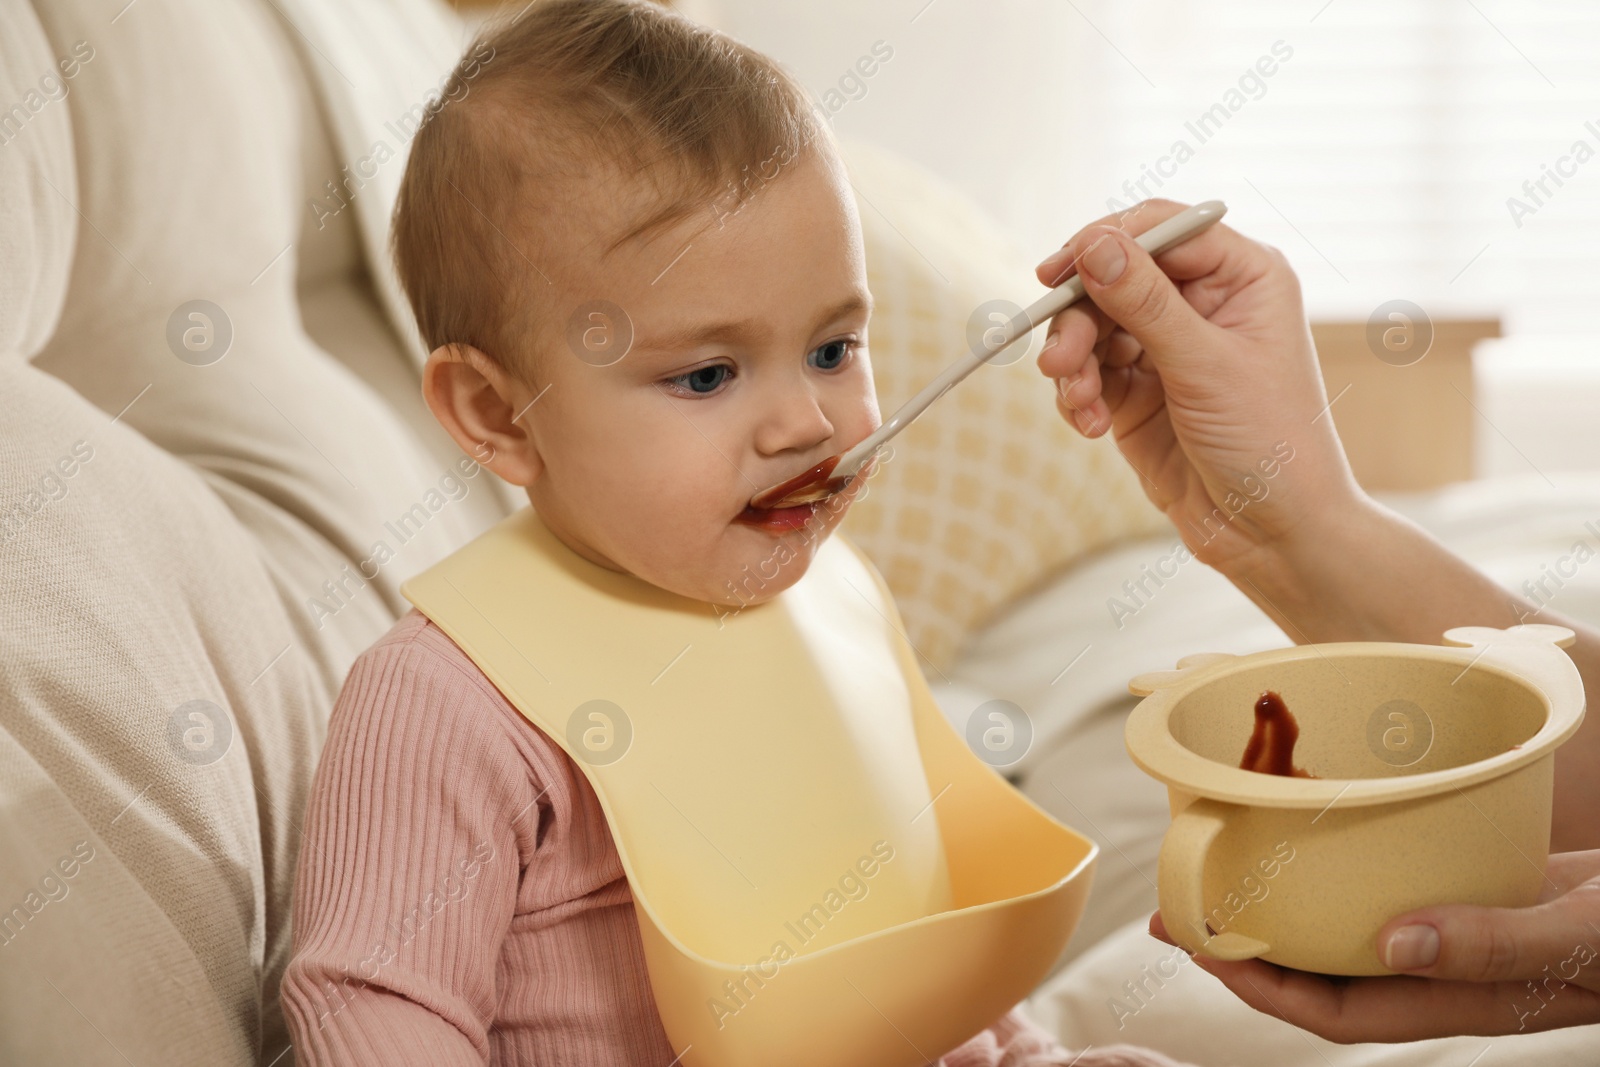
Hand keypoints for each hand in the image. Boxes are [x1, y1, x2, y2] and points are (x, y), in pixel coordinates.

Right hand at [1033, 199, 1361, 577]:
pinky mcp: (1138, 392)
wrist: (1272, 534)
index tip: (1055, 275)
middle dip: (1079, 319)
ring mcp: (1167, 347)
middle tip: (1056, 363)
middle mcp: (1203, 302)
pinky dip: (1079, 396)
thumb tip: (1094, 244)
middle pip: (1113, 277)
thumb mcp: (1205, 365)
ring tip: (1078, 405)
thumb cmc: (1269, 443)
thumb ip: (1145, 301)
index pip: (1159, 230)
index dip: (1103, 244)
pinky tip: (1092, 427)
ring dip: (1073, 363)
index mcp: (1242, 275)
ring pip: (1092, 326)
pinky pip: (1087, 372)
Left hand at [1147, 849, 1599, 1040]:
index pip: (1338, 1011)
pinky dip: (1353, 865)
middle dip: (1251, 949)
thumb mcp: (1579, 930)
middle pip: (1329, 972)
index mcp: (1466, 997)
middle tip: (1177, 905)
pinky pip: (1401, 885)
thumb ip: (1493, 943)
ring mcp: (1468, 928)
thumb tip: (1392, 942)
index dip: (1261, 989)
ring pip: (1358, 930)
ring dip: (1292, 905)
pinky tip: (1325, 826)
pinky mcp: (1488, 888)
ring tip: (1227, 865)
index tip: (1196, 947)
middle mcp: (1454, 968)